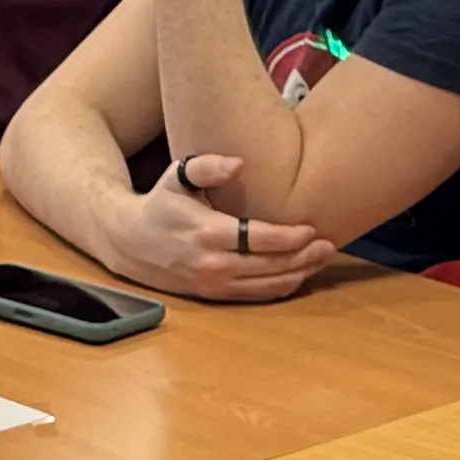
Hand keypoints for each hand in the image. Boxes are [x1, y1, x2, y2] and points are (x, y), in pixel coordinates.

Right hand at [79, 152, 343, 304]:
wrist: (131, 243)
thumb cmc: (161, 204)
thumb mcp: (177, 176)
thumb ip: (208, 166)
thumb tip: (239, 163)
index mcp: (206, 232)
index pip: (257, 238)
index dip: (289, 236)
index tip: (311, 228)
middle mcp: (212, 263)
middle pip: (269, 265)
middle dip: (303, 256)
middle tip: (328, 245)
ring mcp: (214, 284)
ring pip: (267, 285)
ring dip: (299, 273)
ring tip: (321, 258)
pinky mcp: (215, 296)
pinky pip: (257, 296)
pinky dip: (282, 286)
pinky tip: (299, 273)